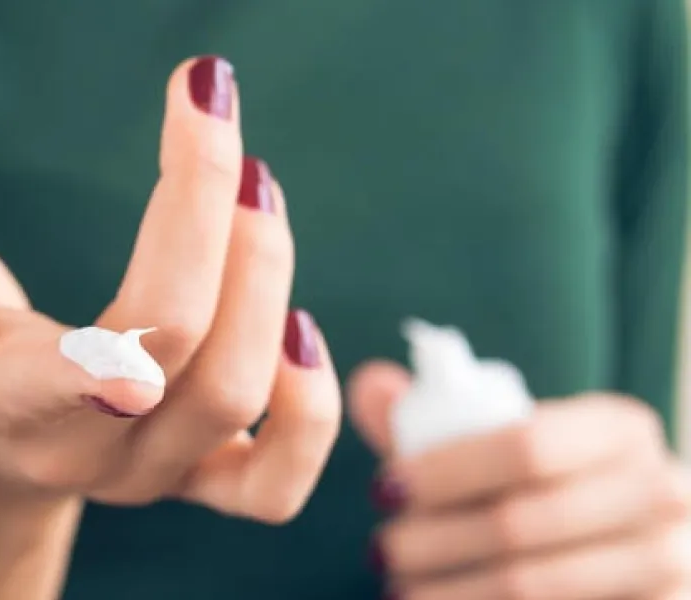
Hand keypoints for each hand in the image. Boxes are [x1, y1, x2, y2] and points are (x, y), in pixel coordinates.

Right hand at [0, 56, 342, 522]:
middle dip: (209, 219)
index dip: (101, 336)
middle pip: (173, 351)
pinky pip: (275, 484)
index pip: (44, 381)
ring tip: (253, 184)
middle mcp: (78, 454)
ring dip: (264, 274)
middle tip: (209, 117)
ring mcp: (146, 474)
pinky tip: (298, 323)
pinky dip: (308, 407)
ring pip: (235, 393)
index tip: (154, 261)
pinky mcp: (198, 481)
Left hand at [349, 362, 690, 599]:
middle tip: (380, 550)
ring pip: (530, 586)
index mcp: (621, 429)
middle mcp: (663, 491)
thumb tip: (370, 384)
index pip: (526, 447)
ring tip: (396, 589)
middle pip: (518, 523)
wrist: (621, 552)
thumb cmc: (541, 488)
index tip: (381, 490)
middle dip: (430, 540)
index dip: (444, 471)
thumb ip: (435, 415)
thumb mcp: (502, 446)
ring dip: (446, 591)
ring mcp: (672, 562)